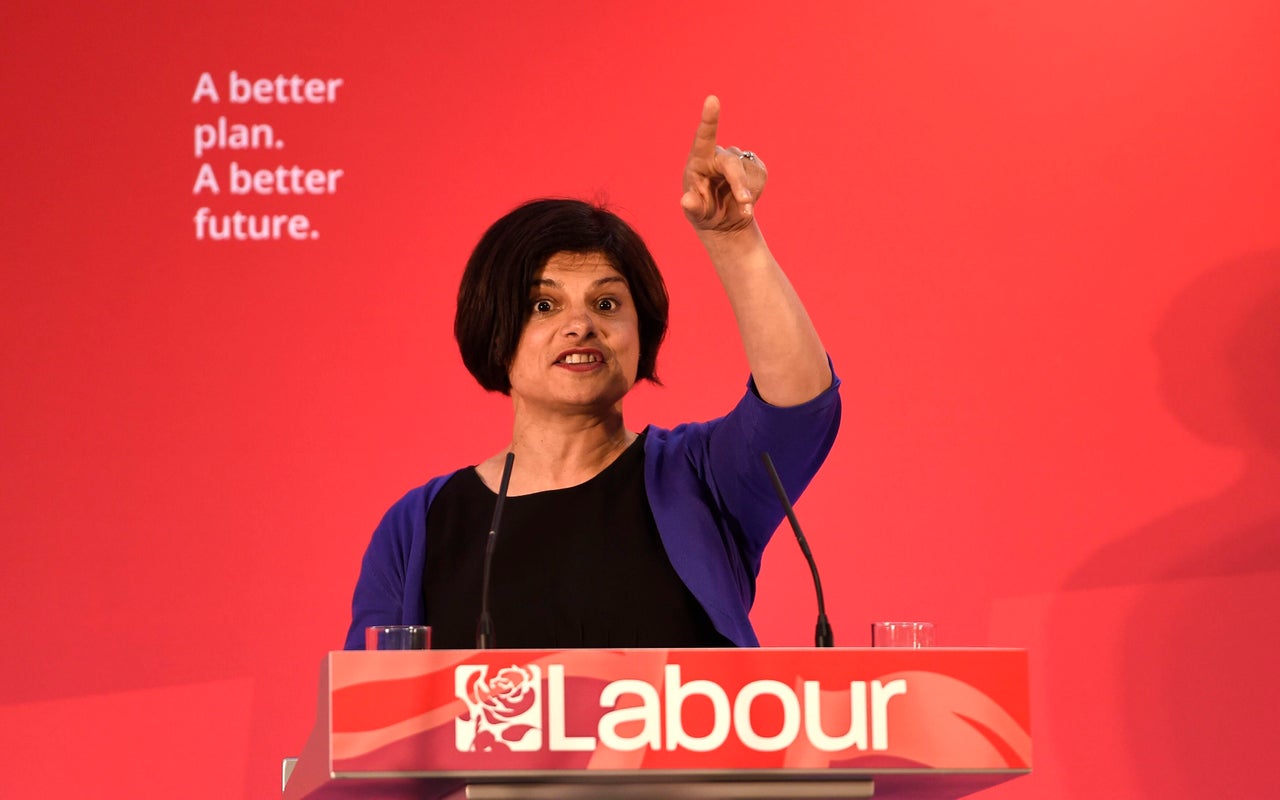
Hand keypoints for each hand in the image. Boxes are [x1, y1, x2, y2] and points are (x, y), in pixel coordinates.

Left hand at [681, 95, 766, 233]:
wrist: (724, 220)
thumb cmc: (704, 213)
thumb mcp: (696, 214)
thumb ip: (692, 207)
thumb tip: (686, 200)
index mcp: (698, 161)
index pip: (703, 137)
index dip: (709, 118)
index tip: (712, 99)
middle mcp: (716, 155)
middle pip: (731, 164)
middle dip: (739, 184)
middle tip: (745, 205)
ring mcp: (737, 158)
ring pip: (748, 172)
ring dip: (748, 194)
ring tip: (739, 208)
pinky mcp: (754, 165)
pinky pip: (760, 176)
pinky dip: (756, 192)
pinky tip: (746, 198)